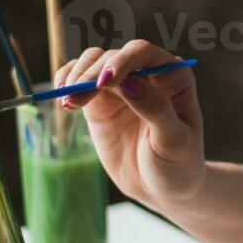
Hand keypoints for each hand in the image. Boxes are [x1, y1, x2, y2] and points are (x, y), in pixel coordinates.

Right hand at [54, 39, 204, 208]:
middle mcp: (147, 74)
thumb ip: (155, 109)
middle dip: (92, 74)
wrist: (162, 188)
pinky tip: (63, 100)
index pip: (143, 53)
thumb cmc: (178, 163)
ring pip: (93, 62)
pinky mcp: (101, 102)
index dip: (122, 60)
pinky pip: (79, 80)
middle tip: (75, 99)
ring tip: (68, 103)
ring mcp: (122, 86)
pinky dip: (66, 82)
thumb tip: (129, 82)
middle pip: (113, 56)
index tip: (105, 82)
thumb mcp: (173, 140)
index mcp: (173, 76)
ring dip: (76, 76)